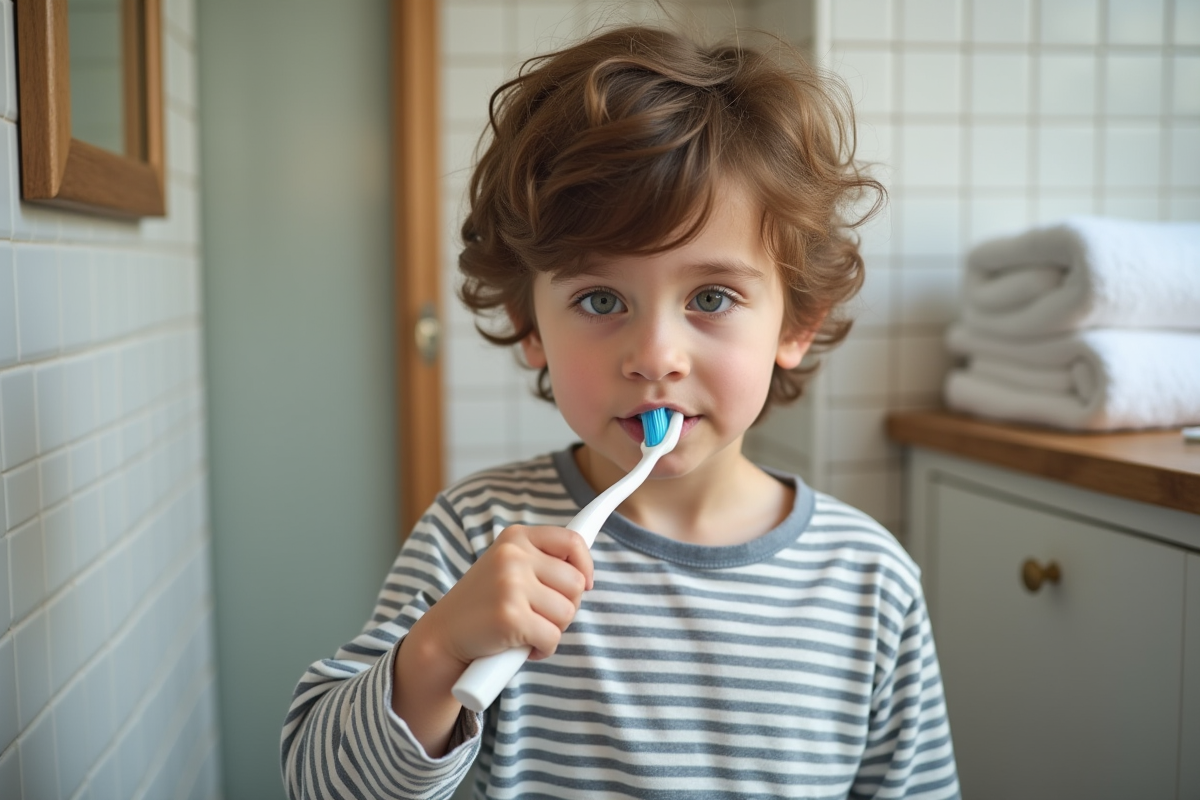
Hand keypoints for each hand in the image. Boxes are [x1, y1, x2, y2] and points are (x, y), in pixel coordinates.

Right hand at [414, 525, 593, 666]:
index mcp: (516, 538)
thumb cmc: (483, 605)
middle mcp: (513, 555)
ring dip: (553, 629)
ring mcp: (511, 585)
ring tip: (527, 629)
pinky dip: (543, 649)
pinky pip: (552, 638)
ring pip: (567, 612)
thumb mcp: (508, 568)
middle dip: (566, 606)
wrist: (443, 636)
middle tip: (540, 615)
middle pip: (576, 583)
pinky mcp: (510, 617)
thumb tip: (586, 574)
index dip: (586, 565)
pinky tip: (521, 646)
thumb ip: (541, 562)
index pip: (572, 541)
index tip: (587, 583)